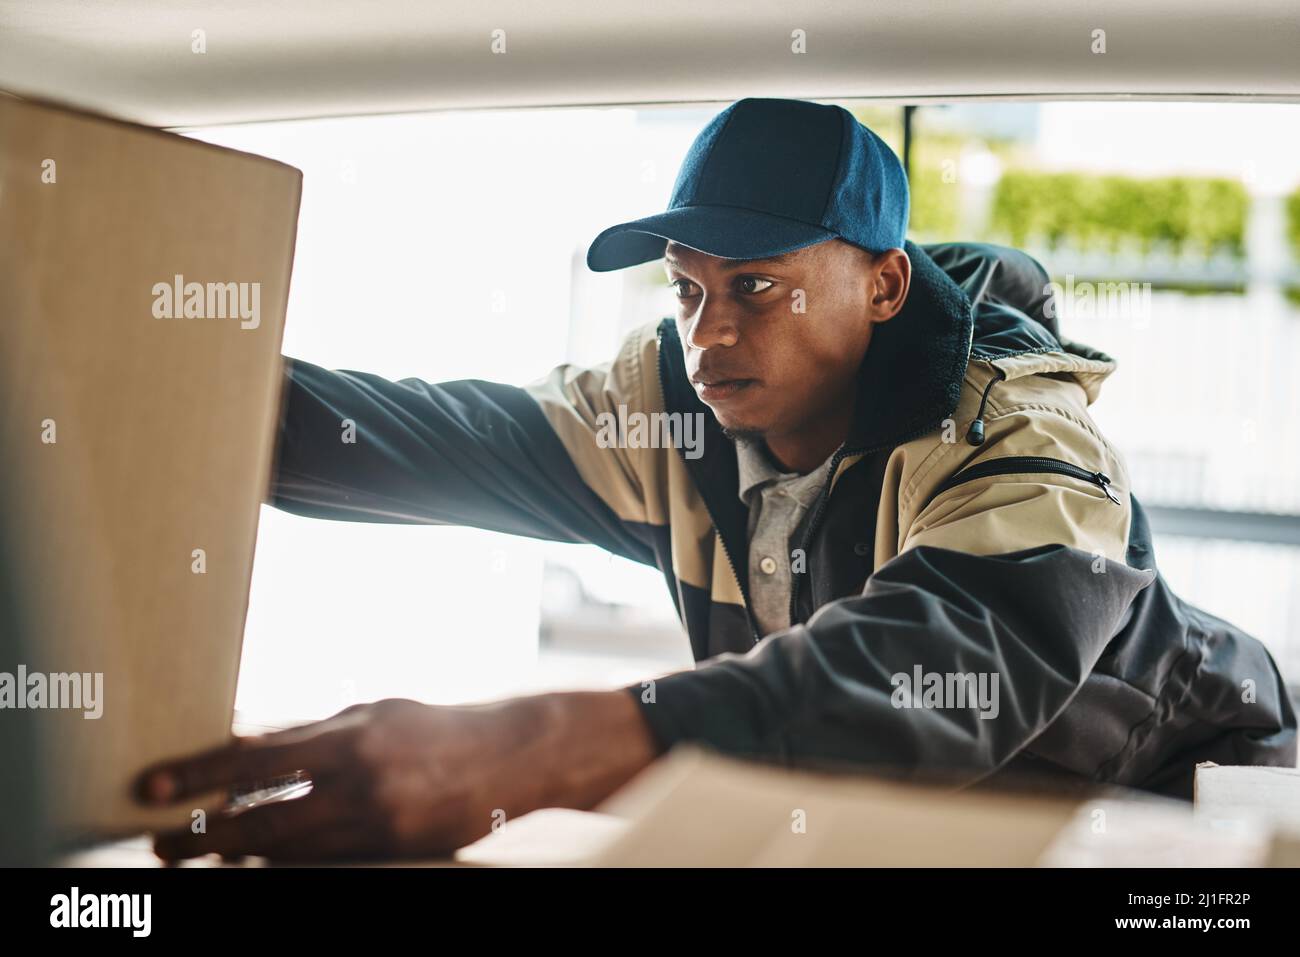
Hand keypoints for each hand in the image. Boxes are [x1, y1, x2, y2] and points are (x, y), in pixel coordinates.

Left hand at [135, 691, 658, 861]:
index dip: (199, 775)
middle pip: (260, 820)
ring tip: (206, 851)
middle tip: (164, 842)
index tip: (155, 788)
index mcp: (352, 737)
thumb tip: (241, 743)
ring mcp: (378, 826)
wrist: (510, 759)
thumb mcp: (370, 713)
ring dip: (239, 853)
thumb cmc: (434, 726)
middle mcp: (362, 785)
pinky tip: (261, 856)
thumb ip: (306, 730)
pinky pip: (322, 865)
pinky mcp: (393, 855)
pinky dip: (285, 861)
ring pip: (286, 853)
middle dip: (204, 835)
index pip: (257, 760)